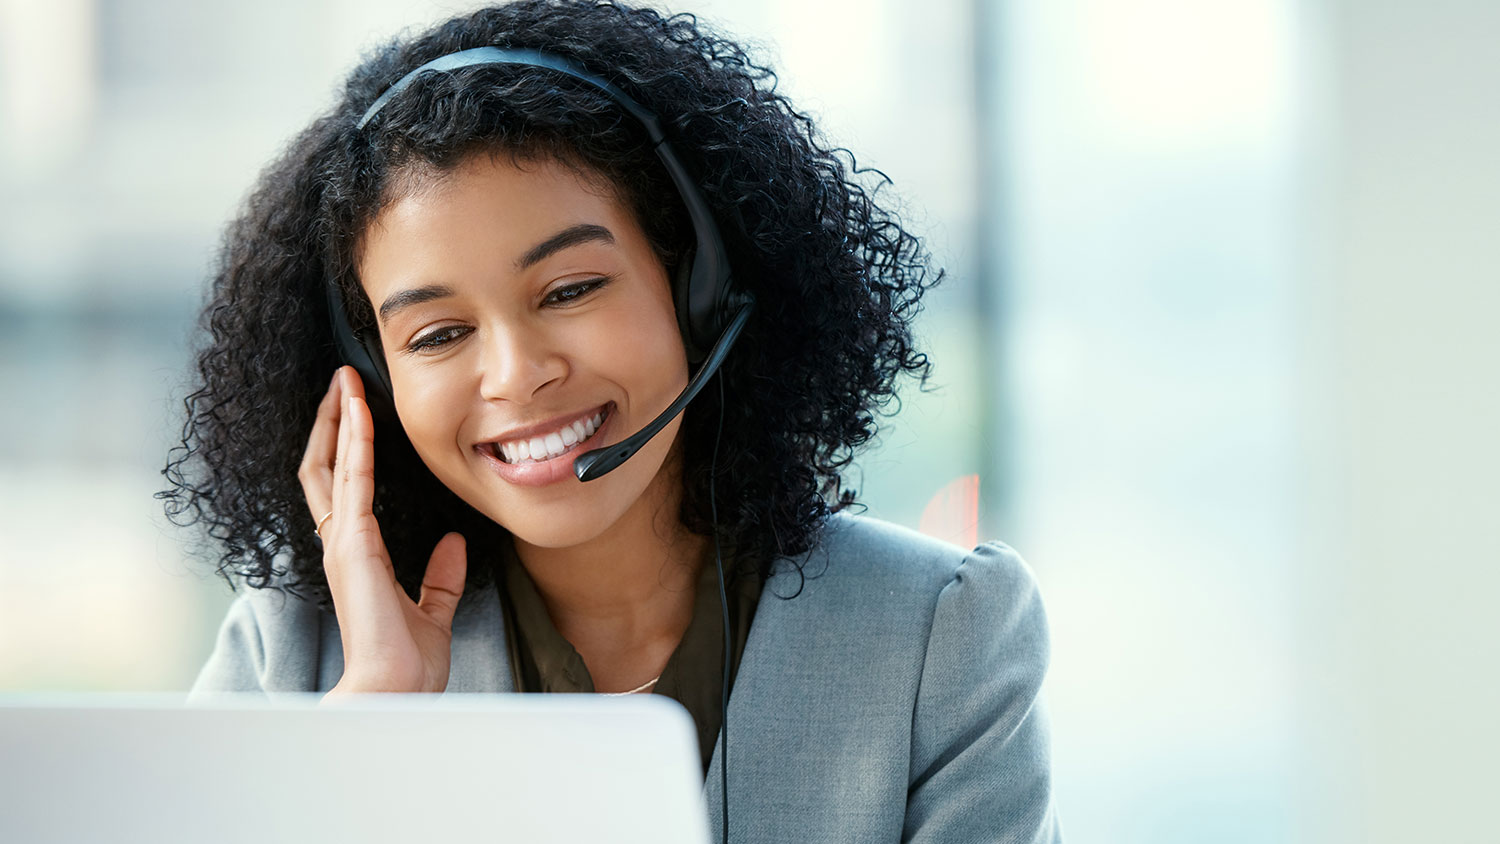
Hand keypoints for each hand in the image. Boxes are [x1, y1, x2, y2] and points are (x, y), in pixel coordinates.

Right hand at [298, 366, 467, 695]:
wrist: (394, 690)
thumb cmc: (406, 663)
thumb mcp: (433, 610)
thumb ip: (442, 577)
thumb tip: (455, 543)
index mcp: (358, 556)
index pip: (345, 489)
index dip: (347, 449)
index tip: (356, 413)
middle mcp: (342, 543)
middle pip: (325, 468)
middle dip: (332, 423)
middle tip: (341, 383)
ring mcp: (342, 541)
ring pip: (330, 465)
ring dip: (338, 420)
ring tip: (344, 381)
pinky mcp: (353, 543)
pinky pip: (353, 478)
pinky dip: (355, 440)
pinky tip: (359, 410)